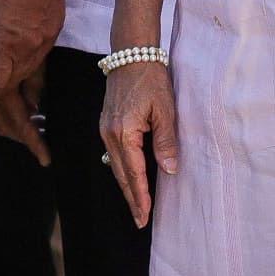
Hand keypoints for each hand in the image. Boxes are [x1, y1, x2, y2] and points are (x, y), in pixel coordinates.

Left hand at [0, 0, 65, 159]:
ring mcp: (43, 45)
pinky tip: (38, 103)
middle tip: (38, 156)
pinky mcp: (51, 36)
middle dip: (22, 129)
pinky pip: (42, 69)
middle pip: (19, 98)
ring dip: (31, 112)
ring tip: (36, 140)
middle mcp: (28, 53)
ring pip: (33, 87)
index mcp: (6, 48)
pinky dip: (38, 88)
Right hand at [100, 57, 179, 227]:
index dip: (140, 197)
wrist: (131, 55)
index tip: (144, 216)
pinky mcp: (106, 124)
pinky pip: (113, 154)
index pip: (133, 173)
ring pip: (115, 166)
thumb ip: (166, 141)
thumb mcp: (165, 110)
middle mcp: (109, 135)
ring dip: (126, 186)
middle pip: (120, 175)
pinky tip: (130, 178)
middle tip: (140, 220)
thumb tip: (169, 170)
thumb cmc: (150, 79)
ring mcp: (105, 130)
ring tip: (136, 205)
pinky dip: (122, 170)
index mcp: (124, 133)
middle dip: (131, 198)